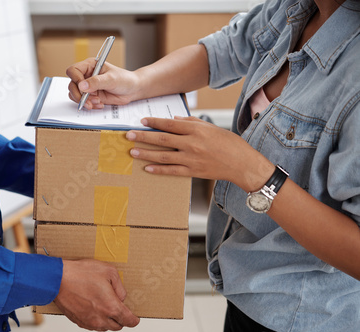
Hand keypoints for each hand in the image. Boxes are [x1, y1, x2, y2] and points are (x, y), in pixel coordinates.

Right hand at [54, 259, 139, 330]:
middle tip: (120, 310)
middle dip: (121, 320)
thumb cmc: (81, 274)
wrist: (58, 280)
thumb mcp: (108, 271)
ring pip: (104, 328)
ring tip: (106, 308)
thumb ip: (120, 286)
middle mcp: (101, 318)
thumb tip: (121, 297)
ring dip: (108, 321)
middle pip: (117, 326)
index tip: (135, 318)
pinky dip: (96, 321)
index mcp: (111, 307)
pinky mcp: (78, 321)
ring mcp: (89, 321)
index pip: (128, 321)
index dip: (134, 320)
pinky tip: (94, 310)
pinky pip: (92, 326)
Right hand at [66, 58, 139, 109]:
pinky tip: (100, 104)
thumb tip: (81, 85)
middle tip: (88, 101)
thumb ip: (96, 82)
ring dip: (84, 101)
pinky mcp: (91, 96)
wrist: (132, 90)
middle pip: (72, 84)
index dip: (75, 79)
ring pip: (75, 94)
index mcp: (90, 65)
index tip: (83, 88)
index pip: (73, 70)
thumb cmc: (124, 80)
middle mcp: (86, 75)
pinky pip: (83, 102)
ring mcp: (88, 87)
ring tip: (97, 102)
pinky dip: (89, 105)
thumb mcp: (111, 79)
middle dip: (79, 95)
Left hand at [126, 116, 273, 192]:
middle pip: (163, 139)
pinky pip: (172, 171)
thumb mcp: (211, 127)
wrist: (242, 163)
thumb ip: (191, 123)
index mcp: (197, 130)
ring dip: (146, 153)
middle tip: (129, 135)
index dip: (155, 122)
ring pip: (164, 156)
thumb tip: (174, 120)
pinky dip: (159, 169)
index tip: (142, 121)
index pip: (170, 124)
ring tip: (132, 151)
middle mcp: (192, 144)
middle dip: (143, 137)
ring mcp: (191, 159)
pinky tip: (147, 167)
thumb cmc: (229, 143)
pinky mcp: (193, 171)